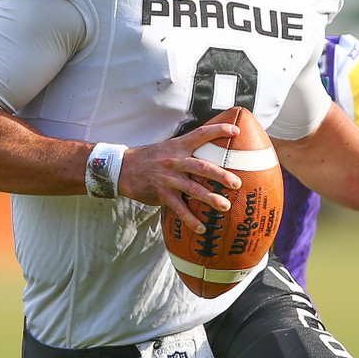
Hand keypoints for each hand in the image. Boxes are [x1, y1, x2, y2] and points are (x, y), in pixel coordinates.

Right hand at [118, 122, 242, 233]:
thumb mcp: (168, 148)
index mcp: (178, 146)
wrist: (122, 168)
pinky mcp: (161, 194)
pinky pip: (178, 208)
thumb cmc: (150, 158)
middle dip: (220, 175)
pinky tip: (201, 227)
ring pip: (192, 189)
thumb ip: (186, 152)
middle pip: (201, 167)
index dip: (218, 130)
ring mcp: (168, 178)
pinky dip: (190, 219)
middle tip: (236, 183)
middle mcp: (175, 161)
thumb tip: (209, 157)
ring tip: (225, 206)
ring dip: (210, 198)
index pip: (201, 134)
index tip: (235, 130)